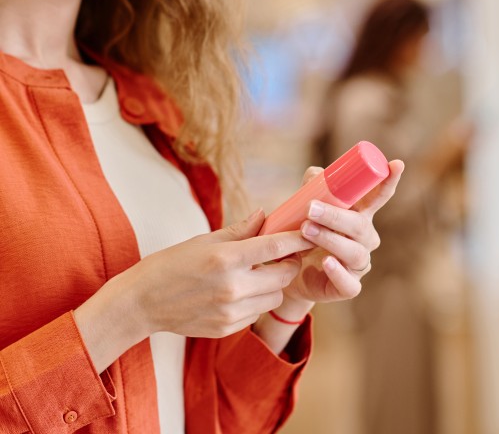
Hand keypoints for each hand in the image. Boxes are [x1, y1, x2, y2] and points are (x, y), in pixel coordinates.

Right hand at [75, 210, 311, 372]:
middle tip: (282, 254)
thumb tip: (264, 216)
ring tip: (257, 273)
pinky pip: (257, 313)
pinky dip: (257, 301)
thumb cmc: (171, 263)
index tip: (309, 233)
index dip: (298, 239)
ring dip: (273, 284)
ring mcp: (231, 312)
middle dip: (289, 263)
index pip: (276, 246)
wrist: (142, 302)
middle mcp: (233, 287)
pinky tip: (239, 291)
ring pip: (275, 297)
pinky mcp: (227, 328)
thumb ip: (240, 230)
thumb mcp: (204, 240)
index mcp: (226, 258)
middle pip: (284, 275)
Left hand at [280, 160, 403, 308]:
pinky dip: (338, 272)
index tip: (396, 164)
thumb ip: (312, 188)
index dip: (388, 182)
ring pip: (355, 252)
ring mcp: (358, 264)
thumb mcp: (305, 208)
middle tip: (310, 208)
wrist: (290, 273)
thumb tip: (316, 174)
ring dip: (330, 239)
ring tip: (306, 230)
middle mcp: (364, 240)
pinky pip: (349, 283)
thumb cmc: (304, 235)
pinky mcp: (347, 287)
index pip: (378, 197)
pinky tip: (326, 262)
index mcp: (360, 216)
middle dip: (336, 216)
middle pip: (360, 226)